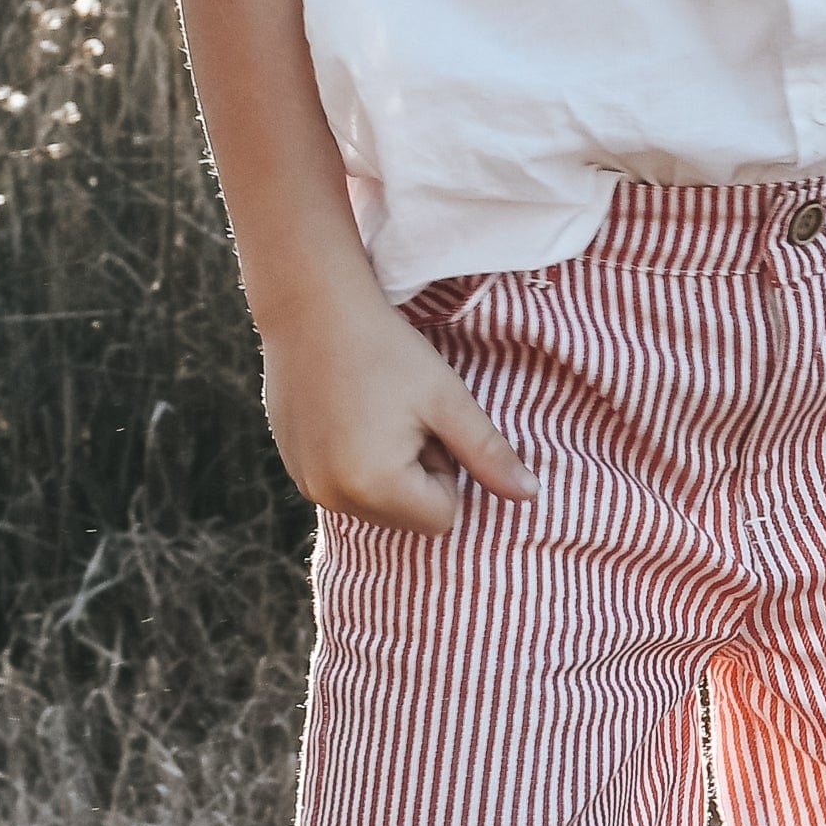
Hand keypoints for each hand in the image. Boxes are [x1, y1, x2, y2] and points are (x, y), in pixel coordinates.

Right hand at [258, 288, 540, 536]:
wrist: (310, 308)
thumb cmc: (387, 350)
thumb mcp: (449, 401)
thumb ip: (490, 455)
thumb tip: (531, 496)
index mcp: (376, 486)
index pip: (443, 517)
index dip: (447, 472)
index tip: (429, 426)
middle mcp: (335, 497)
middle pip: (409, 517)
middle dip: (419, 476)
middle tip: (403, 418)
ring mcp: (308, 486)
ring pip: (379, 506)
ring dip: (390, 471)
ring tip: (377, 415)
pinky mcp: (294, 470)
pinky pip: (346, 488)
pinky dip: (358, 463)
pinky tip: (350, 415)